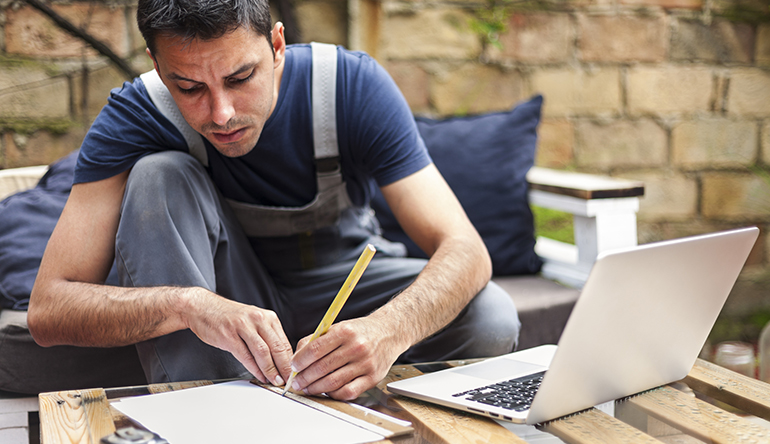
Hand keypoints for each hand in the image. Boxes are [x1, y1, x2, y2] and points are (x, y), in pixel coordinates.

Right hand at [184, 290, 292, 385]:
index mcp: (267, 317)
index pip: (285, 342)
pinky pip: (246, 356)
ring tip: (275, 381)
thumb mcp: (253, 322)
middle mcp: (258, 319)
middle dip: (284, 367)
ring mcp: (243, 327)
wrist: (203, 307)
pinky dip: (254, 369)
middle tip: (288, 381)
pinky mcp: (229, 336)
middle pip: (277, 347)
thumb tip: (281, 359)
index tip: (294, 373)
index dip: (291, 361)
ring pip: (263, 352)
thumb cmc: (229, 317)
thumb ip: (267, 337)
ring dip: (271, 370)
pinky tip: (259, 376)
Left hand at [289, 317, 404, 399]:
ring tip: (308, 388)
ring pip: (333, 382)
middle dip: (304, 378)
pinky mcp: (372, 378)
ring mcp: (365, 364)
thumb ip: (316, 340)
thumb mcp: (338, 327)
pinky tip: (327, 391)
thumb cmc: (361, 331)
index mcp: (345, 331)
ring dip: (315, 388)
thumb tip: (297, 357)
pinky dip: (334, 394)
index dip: (300, 361)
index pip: (315, 349)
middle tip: (297, 383)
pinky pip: (348, 392)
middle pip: (322, 368)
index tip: (293, 367)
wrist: (390, 332)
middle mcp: (356, 347)